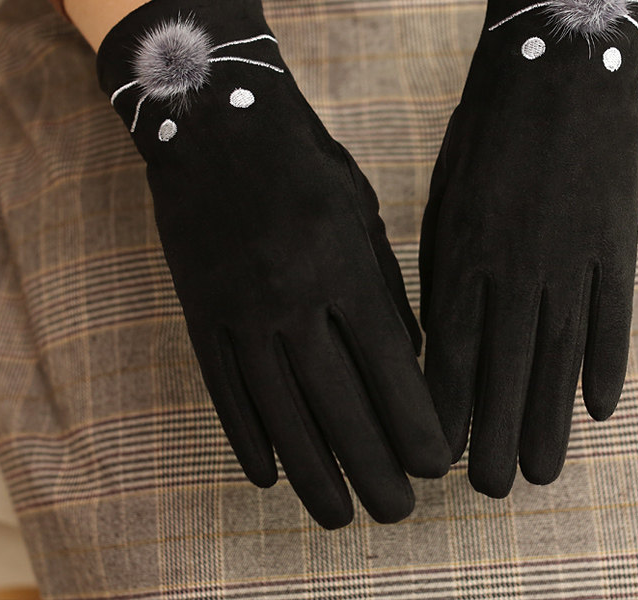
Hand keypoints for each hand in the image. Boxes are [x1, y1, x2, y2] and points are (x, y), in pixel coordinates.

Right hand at [96, 0, 449, 528]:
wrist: (218, 123)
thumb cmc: (306, 165)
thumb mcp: (362, 214)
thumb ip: (382, 289)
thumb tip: (405, 360)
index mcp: (344, 265)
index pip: (388, 365)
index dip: (415, 423)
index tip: (437, 468)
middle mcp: (293, 297)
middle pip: (337, 403)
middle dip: (373, 466)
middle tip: (398, 512)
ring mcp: (239, 309)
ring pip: (279, 412)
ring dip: (311, 472)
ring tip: (338, 514)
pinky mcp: (200, 312)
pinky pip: (224, 389)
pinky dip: (246, 438)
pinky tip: (267, 476)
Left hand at [419, 0, 637, 495]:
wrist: (555, 66)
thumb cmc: (484, 132)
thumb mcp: (444, 194)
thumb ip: (443, 264)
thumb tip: (441, 330)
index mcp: (462, 250)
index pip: (450, 351)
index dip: (446, 409)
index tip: (440, 457)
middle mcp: (514, 265)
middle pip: (505, 368)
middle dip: (495, 434)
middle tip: (493, 488)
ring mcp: (570, 255)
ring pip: (558, 356)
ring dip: (549, 418)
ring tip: (541, 471)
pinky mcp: (615, 240)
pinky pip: (611, 316)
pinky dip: (605, 363)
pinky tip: (598, 408)